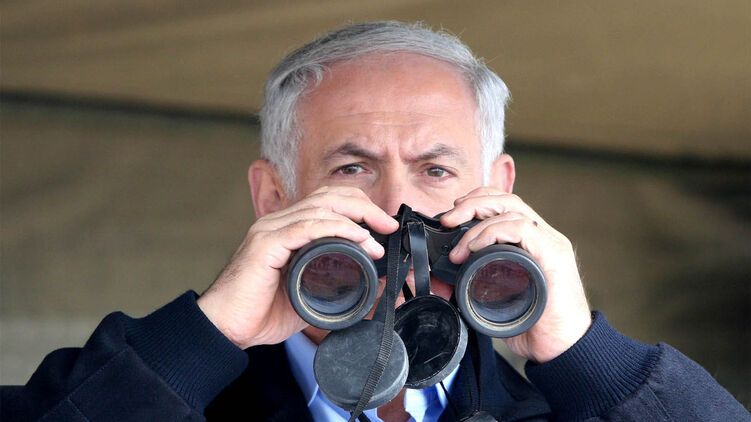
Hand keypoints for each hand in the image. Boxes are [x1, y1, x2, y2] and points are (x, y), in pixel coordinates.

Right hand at [197, 186, 397, 348]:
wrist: (227, 329)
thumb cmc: (261, 313)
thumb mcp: (310, 296)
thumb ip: (337, 287)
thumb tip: (375, 286)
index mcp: (287, 229)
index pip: (327, 201)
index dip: (358, 206)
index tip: (383, 224)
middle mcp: (278, 223)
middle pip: (327, 196)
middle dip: (363, 206)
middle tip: (387, 224)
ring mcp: (270, 231)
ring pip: (319, 208)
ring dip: (354, 220)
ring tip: (376, 238)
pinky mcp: (265, 245)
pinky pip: (306, 227)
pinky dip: (336, 230)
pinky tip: (356, 238)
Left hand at [440, 187, 591, 362]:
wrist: (563, 348)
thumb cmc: (534, 324)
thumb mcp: (494, 300)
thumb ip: (471, 286)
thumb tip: (439, 281)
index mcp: (530, 241)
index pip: (503, 204)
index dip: (476, 202)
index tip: (451, 216)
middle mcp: (542, 236)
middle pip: (506, 199)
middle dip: (471, 203)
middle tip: (447, 220)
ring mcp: (550, 243)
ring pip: (512, 209)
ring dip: (478, 222)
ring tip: (459, 247)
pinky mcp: (554, 254)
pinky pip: (521, 228)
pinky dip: (493, 233)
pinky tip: (476, 248)